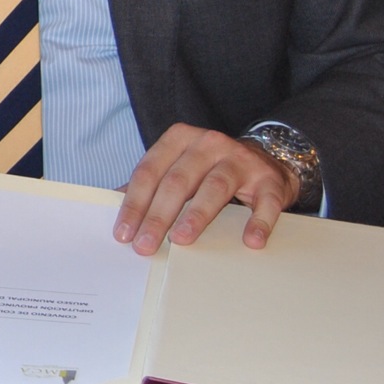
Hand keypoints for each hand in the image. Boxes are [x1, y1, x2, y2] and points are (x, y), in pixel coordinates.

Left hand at [114, 123, 299, 254]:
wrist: (266, 160)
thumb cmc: (210, 169)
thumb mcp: (177, 167)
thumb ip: (150, 183)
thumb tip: (114, 204)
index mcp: (179, 139)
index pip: (149, 172)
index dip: (134, 203)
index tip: (124, 233)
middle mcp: (209, 144)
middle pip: (178, 181)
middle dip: (158, 216)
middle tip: (145, 245)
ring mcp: (241, 160)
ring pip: (214, 187)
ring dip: (196, 216)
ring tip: (181, 240)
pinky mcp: (269, 180)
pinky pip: (265, 202)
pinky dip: (259, 222)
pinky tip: (250, 241)